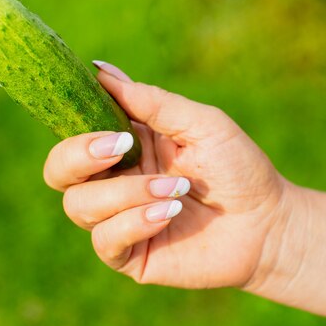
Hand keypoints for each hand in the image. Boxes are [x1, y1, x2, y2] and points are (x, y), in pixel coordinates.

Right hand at [43, 61, 293, 288]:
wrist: (267, 224)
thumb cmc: (237, 168)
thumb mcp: (201, 124)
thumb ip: (153, 102)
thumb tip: (101, 71)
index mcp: (127, 144)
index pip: (76, 129)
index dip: (75, 119)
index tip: (101, 110)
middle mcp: (116, 180)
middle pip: (58, 170)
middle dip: (78, 155)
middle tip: (120, 146)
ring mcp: (119, 218)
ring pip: (79, 205)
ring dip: (127, 192)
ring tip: (175, 190)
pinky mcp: (130, 254)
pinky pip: (105, 240)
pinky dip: (135, 222)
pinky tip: (169, 214)